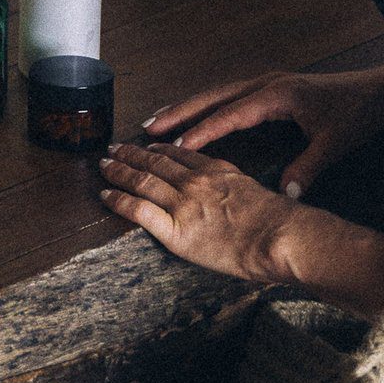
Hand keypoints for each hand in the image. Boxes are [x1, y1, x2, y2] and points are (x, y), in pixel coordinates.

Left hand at [98, 143, 297, 282]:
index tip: (146, 146)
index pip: (179, 154)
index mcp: (215, 170)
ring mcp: (183, 203)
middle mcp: (195, 181)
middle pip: (154, 162)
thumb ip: (235, 189)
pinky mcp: (175, 229)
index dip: (158, 149)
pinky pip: (138, 210)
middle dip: (131, 154)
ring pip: (141, 180)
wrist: (279, 237)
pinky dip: (118, 200)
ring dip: (118, 171)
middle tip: (114, 149)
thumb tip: (230, 198)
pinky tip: (105, 195)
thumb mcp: (255, 193)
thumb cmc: (279, 223)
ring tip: (104, 166)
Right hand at [142, 63, 383, 200]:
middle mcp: (266, 85)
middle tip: (149, 127)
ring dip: (188, 106)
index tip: (177, 147)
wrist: (379, 91)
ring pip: (217, 93)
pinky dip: (206, 105)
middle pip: (213, 97)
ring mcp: (267, 83)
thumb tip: (288, 194)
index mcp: (276, 95)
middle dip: (180, 112)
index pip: (230, 114)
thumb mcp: (334, 142)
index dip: (202, 130)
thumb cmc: (356, 113)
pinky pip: (228, 95)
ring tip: (159, 120)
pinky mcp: (271, 88)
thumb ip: (308, 167)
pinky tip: (194, 116)